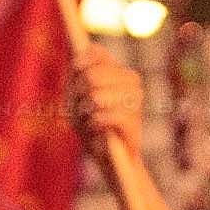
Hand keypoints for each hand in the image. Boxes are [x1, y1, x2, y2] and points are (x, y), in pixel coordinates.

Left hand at [70, 47, 144, 162]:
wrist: (108, 156)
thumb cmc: (89, 123)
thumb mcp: (77, 95)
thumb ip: (76, 74)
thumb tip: (75, 59)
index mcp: (118, 70)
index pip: (97, 53)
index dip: (79, 65)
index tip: (73, 80)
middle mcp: (131, 81)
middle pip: (92, 77)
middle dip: (78, 95)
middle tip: (80, 108)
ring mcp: (136, 101)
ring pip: (97, 97)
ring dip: (85, 112)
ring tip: (89, 120)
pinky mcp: (134, 123)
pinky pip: (105, 116)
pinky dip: (94, 123)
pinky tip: (96, 128)